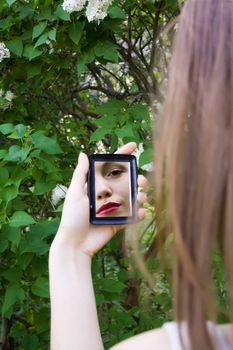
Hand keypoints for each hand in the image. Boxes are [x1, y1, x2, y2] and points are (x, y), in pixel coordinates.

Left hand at [52, 142, 147, 256]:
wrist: (75, 245)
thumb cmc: (72, 218)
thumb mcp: (75, 193)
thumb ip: (81, 174)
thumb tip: (83, 154)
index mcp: (96, 186)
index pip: (111, 167)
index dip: (122, 156)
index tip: (133, 146)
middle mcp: (107, 195)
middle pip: (126, 182)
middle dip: (137, 179)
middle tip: (142, 182)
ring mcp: (114, 209)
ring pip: (132, 198)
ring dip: (140, 196)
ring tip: (141, 198)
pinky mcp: (118, 223)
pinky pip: (132, 216)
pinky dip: (139, 213)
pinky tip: (141, 212)